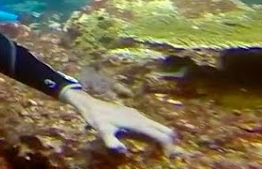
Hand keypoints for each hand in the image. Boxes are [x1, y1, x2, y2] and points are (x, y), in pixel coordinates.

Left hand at [60, 87, 176, 153]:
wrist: (91, 105)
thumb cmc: (97, 119)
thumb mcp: (102, 132)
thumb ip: (112, 142)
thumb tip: (123, 150)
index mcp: (137, 123)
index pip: (160, 135)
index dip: (168, 146)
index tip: (169, 156)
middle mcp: (141, 118)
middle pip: (163, 129)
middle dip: (170, 142)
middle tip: (171, 155)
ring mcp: (138, 115)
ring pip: (157, 127)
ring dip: (163, 138)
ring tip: (164, 152)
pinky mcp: (134, 115)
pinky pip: (150, 125)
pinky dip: (156, 134)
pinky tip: (152, 142)